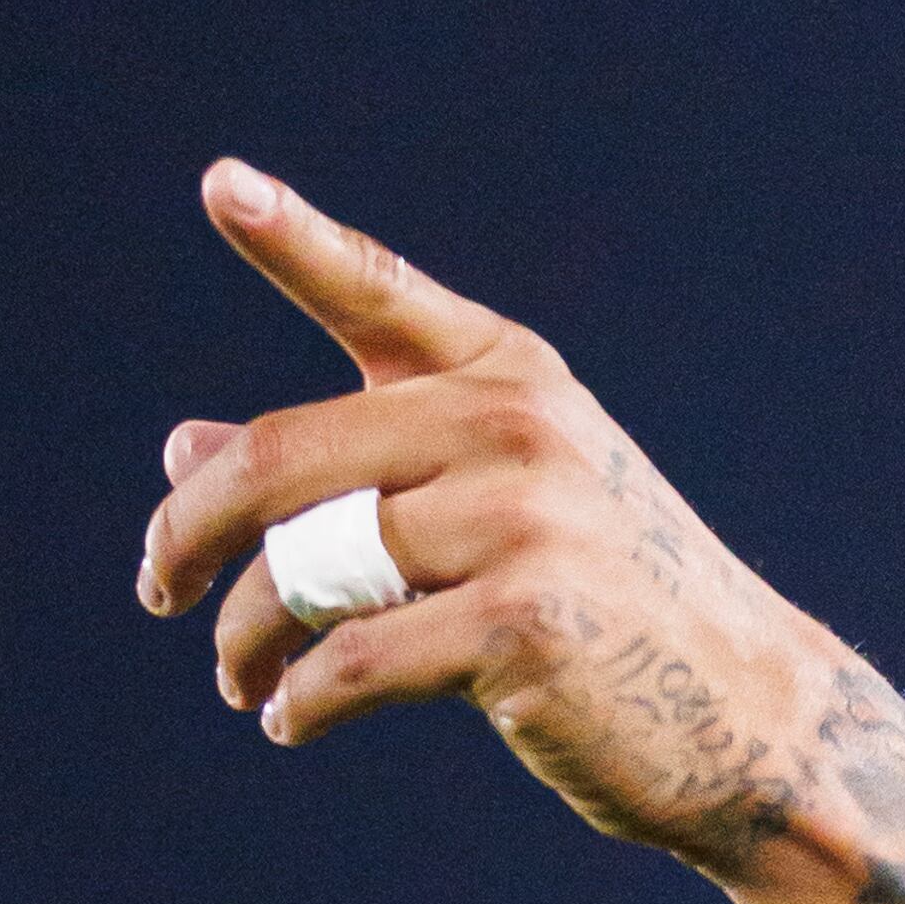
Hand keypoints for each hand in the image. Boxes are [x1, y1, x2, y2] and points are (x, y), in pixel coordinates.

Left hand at [135, 160, 904, 884]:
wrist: (749, 714)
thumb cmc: (604, 609)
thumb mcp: (486, 512)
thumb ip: (346, 473)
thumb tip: (178, 452)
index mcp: (509, 378)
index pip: (376, 292)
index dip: (290, 237)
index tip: (219, 183)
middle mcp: (516, 426)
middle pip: (282, 460)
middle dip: (190, 532)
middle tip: (156, 587)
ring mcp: (525, 521)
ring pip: (303, 572)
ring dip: (244, 638)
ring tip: (237, 678)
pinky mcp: (525, 622)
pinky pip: (350, 657)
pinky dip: (298, 701)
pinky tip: (287, 721)